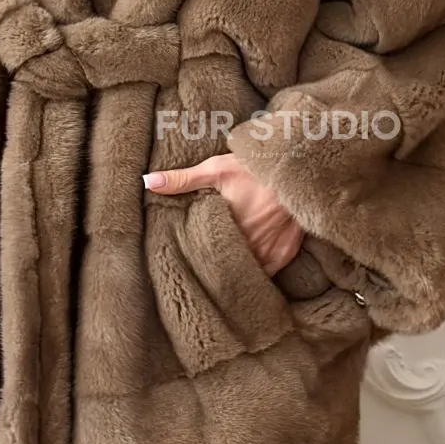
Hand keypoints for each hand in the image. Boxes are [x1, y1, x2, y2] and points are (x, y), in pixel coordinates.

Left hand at [143, 154, 303, 275]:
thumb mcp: (216, 169)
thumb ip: (182, 179)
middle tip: (200, 270)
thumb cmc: (254, 167)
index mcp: (228, 228)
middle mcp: (249, 245)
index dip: (194, 260)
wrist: (297, 168)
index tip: (184, 262)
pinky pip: (267, 274)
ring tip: (219, 275)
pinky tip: (244, 271)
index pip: (205, 255)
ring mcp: (269, 253)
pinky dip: (256, 273)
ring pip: (246, 274)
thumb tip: (147, 182)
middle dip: (213, 269)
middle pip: (226, 267)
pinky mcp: (285, 254)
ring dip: (234, 272)